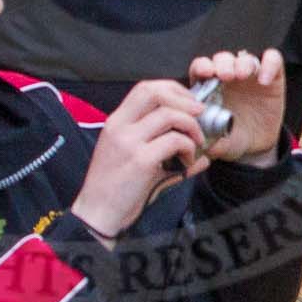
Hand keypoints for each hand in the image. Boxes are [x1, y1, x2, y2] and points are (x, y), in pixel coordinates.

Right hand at [71, 80, 207, 242]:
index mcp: (116, 122)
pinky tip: (188, 163)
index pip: (145, 88)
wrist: (97, 213)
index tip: (189, 104)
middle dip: (184, 99)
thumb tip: (204, 156)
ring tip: (196, 143)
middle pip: (155, 92)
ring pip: (170, 115)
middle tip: (200, 115)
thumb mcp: (135, 160)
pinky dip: (189, 149)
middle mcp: (120, 126)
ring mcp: (129, 142)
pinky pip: (174, 141)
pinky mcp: (140, 161)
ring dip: (191, 127)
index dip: (173, 90)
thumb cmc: (115, 188)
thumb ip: (165, 151)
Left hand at [188, 48, 285, 164]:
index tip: (206, 73)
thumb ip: (214, 145)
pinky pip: (273, 60)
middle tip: (225, 76)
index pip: (201, 67)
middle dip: (222, 63)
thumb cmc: (232, 139)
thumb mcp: (222, 145)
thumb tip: (209, 146)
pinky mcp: (273, 77)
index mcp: (209, 87)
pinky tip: (265, 80)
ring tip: (242, 75)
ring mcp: (250, 76)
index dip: (202, 66)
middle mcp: (229, 77)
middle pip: (223, 59)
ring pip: (245, 58)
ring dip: (242, 63)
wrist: (257, 146)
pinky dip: (270, 65)